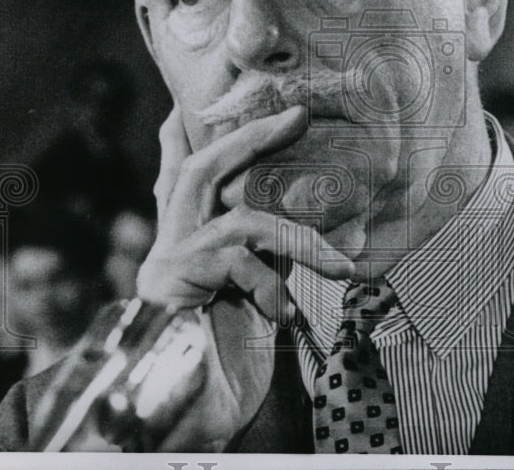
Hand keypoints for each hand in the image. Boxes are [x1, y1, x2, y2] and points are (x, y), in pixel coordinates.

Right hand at [127, 104, 354, 449]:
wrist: (186, 411)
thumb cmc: (222, 352)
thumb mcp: (250, 293)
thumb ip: (260, 253)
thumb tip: (297, 222)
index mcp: (185, 239)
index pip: (185, 173)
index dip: (192, 136)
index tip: (198, 102)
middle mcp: (170, 241)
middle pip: (204, 169)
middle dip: (251, 137)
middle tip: (297, 115)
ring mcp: (169, 261)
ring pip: (241, 220)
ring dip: (301, 239)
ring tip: (343, 269)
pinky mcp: (177, 285)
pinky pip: (240, 266)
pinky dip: (274, 287)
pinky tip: (291, 317)